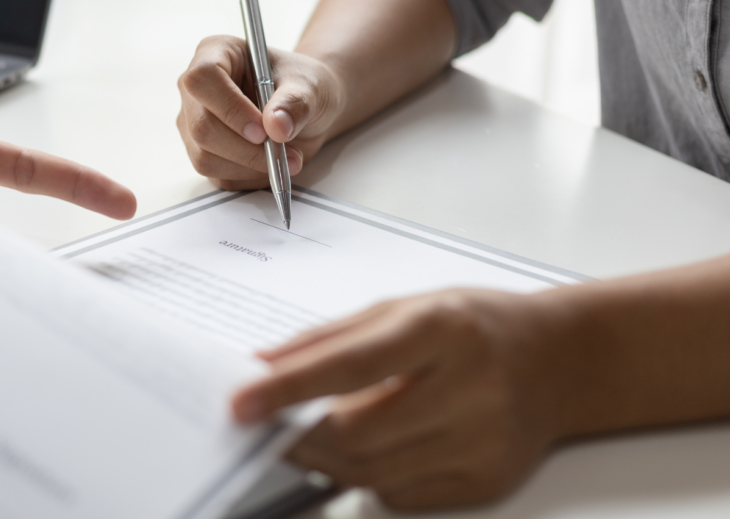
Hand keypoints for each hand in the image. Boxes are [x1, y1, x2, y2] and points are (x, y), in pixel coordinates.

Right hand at [176, 35, 346, 189]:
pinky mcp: (204, 153)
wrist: (306, 109)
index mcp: (215, 53)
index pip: (203, 79)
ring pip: (206, 157)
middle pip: (202, 126)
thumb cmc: (302, 86)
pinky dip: (250, 176)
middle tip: (283, 151)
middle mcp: (196, 90)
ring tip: (287, 157)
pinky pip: (218, 176)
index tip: (262, 130)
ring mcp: (194, 123)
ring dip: (251, 165)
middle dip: (245, 148)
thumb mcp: (310, 86)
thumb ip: (295, 103)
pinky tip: (271, 163)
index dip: (230, 108)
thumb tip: (276, 126)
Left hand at [231, 290, 561, 510]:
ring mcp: (483, 442)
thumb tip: (263, 365)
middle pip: (357, 432)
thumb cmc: (475, 324)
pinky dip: (365, 475)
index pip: (352, 365)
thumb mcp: (403, 307)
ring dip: (322, 458)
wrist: (560, 361)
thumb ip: (330, 338)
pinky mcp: (486, 481)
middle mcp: (470, 387)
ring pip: (371, 472)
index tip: (241, 403)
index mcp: (443, 329)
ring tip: (305, 433)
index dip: (290, 388)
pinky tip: (364, 448)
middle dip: (297, 433)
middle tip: (265, 424)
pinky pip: (400, 494)